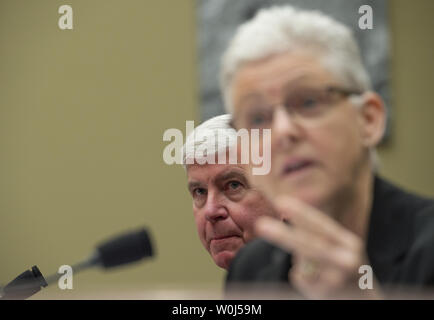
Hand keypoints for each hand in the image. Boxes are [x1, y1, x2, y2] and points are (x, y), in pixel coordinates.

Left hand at [255, 196, 381, 298]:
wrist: (365, 300)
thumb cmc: (345, 268)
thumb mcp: (340, 248)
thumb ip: (318, 237)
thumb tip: (289, 224)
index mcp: (349, 243)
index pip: (322, 226)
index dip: (302, 214)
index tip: (281, 202)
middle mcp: (347, 261)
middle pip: (311, 246)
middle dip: (284, 236)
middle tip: (261, 224)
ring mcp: (336, 281)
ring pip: (301, 266)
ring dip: (300, 263)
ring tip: (314, 267)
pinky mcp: (326, 294)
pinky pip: (299, 278)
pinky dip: (303, 279)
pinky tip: (319, 285)